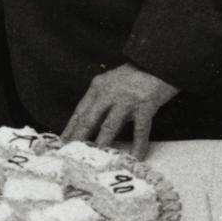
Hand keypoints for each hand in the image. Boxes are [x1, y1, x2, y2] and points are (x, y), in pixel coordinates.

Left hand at [61, 63, 179, 159]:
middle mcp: (109, 93)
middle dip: (79, 138)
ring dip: (102, 144)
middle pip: (89, 120)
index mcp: (98, 87)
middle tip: (72, 153)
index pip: (80, 111)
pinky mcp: (145, 106)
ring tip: (96, 158)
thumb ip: (102, 100)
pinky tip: (136, 156)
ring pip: (109, 127)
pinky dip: (138, 145)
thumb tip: (93, 125)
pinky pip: (140, 130)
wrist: (158, 62)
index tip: (63, 141)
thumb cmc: (135, 75)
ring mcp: (127, 100)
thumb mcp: (112, 82)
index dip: (70, 128)